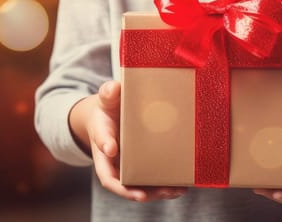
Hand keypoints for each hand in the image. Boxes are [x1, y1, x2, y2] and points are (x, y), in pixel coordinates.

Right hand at [69, 80, 187, 201]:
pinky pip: (152, 182)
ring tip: (172, 191)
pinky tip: (182, 187)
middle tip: (144, 195)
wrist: (112, 116)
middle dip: (131, 190)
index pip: (100, 151)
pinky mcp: (143, 168)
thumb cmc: (110, 109)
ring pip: (138, 187)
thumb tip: (114, 87)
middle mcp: (113, 162)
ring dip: (155, 192)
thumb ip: (109, 93)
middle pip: (118, 182)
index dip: (105, 148)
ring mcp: (128, 167)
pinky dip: (166, 187)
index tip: (112, 148)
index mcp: (101, 145)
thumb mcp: (107, 99)